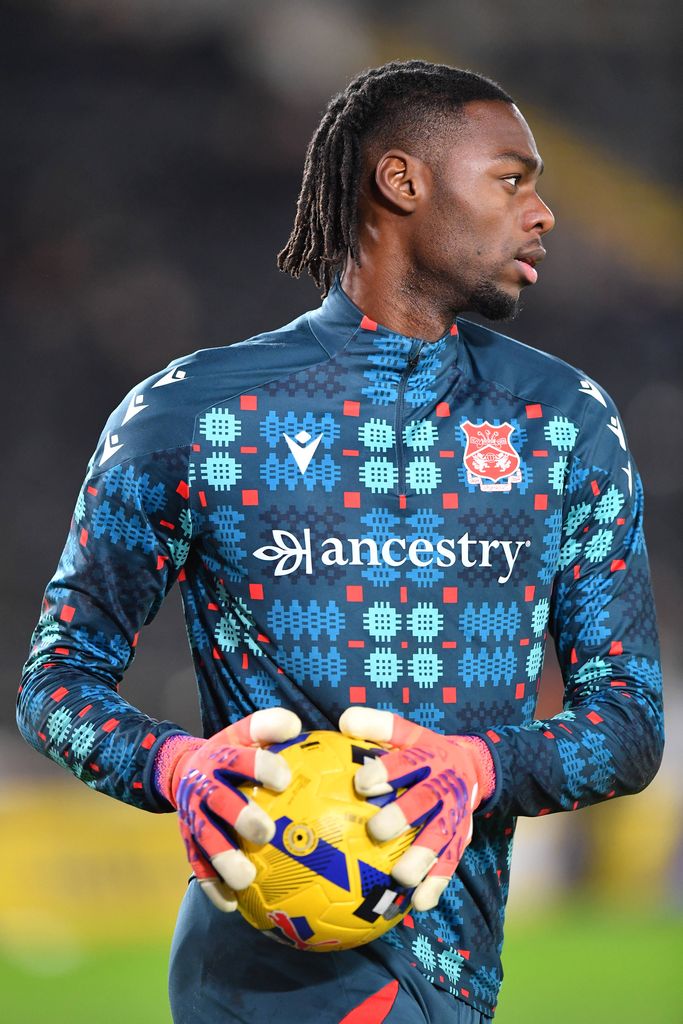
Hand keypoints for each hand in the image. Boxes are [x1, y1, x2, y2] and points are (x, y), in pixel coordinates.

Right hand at [155, 707, 301, 911]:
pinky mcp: (187, 841)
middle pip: (220, 802)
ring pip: (205, 840)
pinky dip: (212, 887)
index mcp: (221, 756)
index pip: (240, 757)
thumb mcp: (245, 732)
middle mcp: (203, 786)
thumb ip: (270, 726)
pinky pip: (197, 867)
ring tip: (247, 878)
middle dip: (241, 816)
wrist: (182, 770)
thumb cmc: (232, 753)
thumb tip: (297, 727)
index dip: (260, 766)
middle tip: (266, 832)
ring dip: (224, 859)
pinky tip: (232, 906)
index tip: (284, 779)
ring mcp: (193, 816)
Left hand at [339, 708, 494, 910]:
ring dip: (422, 858)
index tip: (361, 783)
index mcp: (427, 757)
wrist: (472, 767)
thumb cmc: (422, 751)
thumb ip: (376, 726)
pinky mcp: (460, 840)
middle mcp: (444, 787)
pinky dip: (436, 884)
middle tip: (376, 830)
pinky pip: (450, 865)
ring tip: (401, 876)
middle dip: (403, 816)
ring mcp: (455, 816)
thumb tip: (343, 720)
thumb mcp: (405, 732)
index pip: (406, 763)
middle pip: (425, 802)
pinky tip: (418, 904)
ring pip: (441, 838)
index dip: (385, 772)